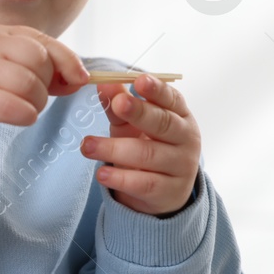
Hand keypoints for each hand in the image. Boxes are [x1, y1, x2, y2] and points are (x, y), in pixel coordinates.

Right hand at [0, 23, 90, 149]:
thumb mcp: (7, 69)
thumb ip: (42, 70)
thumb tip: (79, 78)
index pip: (43, 41)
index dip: (68, 61)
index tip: (79, 79)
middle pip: (38, 60)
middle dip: (46, 85)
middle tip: (34, 99)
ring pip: (29, 84)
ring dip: (37, 104)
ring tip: (24, 109)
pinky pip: (15, 107)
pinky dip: (25, 116)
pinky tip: (17, 118)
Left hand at [81, 73, 200, 216]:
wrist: (164, 192)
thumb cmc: (148, 147)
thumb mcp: (132, 125)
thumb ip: (119, 104)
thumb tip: (103, 82)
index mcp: (180, 116)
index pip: (172, 99)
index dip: (157, 90)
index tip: (139, 81)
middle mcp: (186, 139)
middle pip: (163, 124)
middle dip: (140, 112)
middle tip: (118, 103)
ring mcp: (181, 167)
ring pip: (148, 155)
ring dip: (115, 149)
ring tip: (87, 146)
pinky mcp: (169, 192)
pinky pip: (144, 184)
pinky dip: (121, 178)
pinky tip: (101, 174)